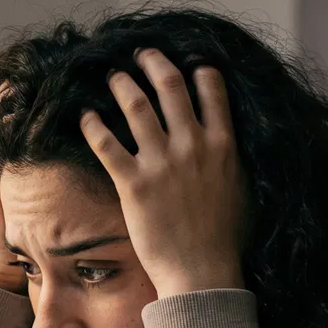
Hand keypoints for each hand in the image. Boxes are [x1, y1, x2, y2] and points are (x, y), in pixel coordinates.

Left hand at [80, 50, 247, 297]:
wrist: (202, 272)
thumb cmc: (226, 240)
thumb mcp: (244, 191)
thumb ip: (233, 161)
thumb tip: (229, 147)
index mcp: (223, 145)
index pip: (212, 89)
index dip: (197, 70)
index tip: (186, 62)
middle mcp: (192, 145)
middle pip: (170, 86)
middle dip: (153, 63)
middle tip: (140, 54)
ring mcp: (161, 162)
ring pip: (136, 106)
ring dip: (121, 85)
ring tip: (112, 77)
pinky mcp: (133, 183)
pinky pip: (106, 144)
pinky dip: (92, 125)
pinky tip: (83, 115)